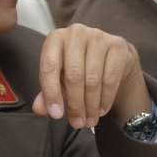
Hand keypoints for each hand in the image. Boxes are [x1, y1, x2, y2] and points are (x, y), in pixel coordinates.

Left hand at [32, 24, 151, 128]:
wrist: (110, 55)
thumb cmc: (79, 66)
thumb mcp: (60, 78)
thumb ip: (47, 92)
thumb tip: (40, 109)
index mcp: (55, 39)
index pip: (49, 66)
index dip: (51, 93)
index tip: (56, 114)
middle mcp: (76, 33)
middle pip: (74, 75)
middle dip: (75, 104)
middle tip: (77, 123)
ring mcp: (98, 37)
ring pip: (93, 79)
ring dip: (91, 106)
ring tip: (89, 121)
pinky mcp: (117, 46)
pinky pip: (110, 79)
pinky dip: (105, 99)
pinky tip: (101, 110)